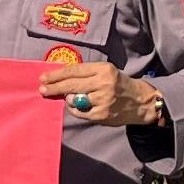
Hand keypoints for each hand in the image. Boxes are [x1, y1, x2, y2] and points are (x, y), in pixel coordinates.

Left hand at [39, 58, 160, 127]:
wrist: (141, 101)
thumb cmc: (118, 84)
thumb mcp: (105, 72)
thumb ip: (85, 74)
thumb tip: (59, 78)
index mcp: (104, 69)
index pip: (74, 71)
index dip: (57, 75)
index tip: (43, 77)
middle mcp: (104, 83)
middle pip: (71, 85)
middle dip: (54, 87)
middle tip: (42, 89)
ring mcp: (103, 100)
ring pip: (74, 100)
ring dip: (68, 99)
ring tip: (69, 97)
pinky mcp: (102, 114)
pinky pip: (80, 112)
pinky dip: (75, 109)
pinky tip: (78, 106)